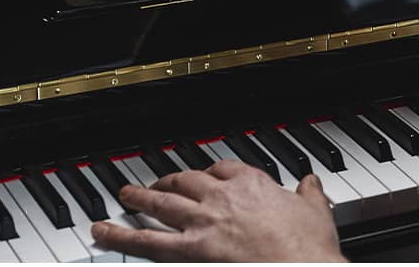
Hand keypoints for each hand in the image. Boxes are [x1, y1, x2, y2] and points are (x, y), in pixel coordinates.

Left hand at [91, 160, 345, 262]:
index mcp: (252, 183)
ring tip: (123, 195)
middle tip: (155, 183)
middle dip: (168, 180)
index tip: (205, 175)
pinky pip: (147, 241)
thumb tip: (311, 182)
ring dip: (139, 197)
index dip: (209, 172)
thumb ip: (309, 193)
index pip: (222, 168)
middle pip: (186, 181)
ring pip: (162, 203)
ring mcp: (203, 222)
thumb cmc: (310, 245)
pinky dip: (120, 235)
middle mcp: (222, 197)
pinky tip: (102, 232)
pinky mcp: (190, 250)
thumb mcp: (316, 210)